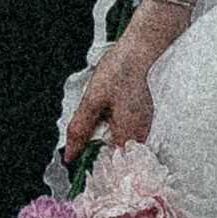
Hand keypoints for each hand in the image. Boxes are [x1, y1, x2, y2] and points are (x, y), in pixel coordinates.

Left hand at [64, 27, 158, 166]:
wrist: (139, 50)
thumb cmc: (118, 72)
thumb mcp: (91, 101)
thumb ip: (80, 130)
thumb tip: (70, 155)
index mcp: (128, 135)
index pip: (112, 167)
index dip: (95, 166)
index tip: (82, 161)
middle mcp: (141, 135)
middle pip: (117, 156)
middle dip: (99, 150)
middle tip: (87, 135)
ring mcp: (145, 126)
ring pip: (122, 143)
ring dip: (107, 138)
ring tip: (99, 121)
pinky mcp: (145, 117)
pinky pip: (128, 132)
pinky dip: (116, 128)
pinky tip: (109, 114)